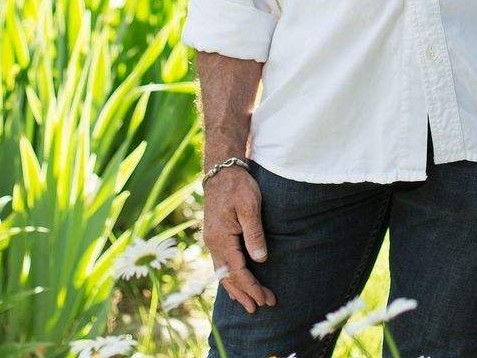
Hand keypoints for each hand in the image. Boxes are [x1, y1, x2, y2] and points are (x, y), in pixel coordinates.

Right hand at [202, 166, 275, 311]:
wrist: (221, 169)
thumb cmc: (238, 185)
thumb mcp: (250, 206)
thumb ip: (254, 233)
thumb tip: (260, 259)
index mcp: (221, 238)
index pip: (237, 271)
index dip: (252, 287)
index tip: (265, 299)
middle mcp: (213, 242)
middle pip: (227, 277)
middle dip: (244, 294)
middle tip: (261, 308)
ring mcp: (212, 240)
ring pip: (221, 272)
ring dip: (235, 289)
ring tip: (248, 303)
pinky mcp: (215, 235)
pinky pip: (220, 263)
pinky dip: (228, 277)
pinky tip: (235, 283)